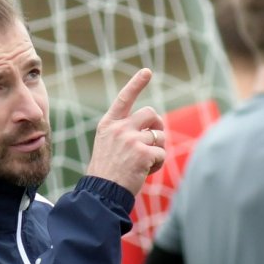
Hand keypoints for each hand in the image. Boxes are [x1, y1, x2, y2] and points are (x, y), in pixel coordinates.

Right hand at [86, 68, 165, 195]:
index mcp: (108, 124)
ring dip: (158, 150)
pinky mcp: (143, 152)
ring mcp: (131, 139)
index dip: (137, 84)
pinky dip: (158, 164)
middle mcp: (120, 127)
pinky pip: (161, 153)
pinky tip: (146, 172)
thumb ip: (125, 133)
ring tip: (145, 163)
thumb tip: (153, 129)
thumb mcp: (109, 145)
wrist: (102, 191)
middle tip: (155, 140)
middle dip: (158, 125)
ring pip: (159, 136)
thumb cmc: (107, 172)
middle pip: (151, 113)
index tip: (147, 71)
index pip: (124, 98)